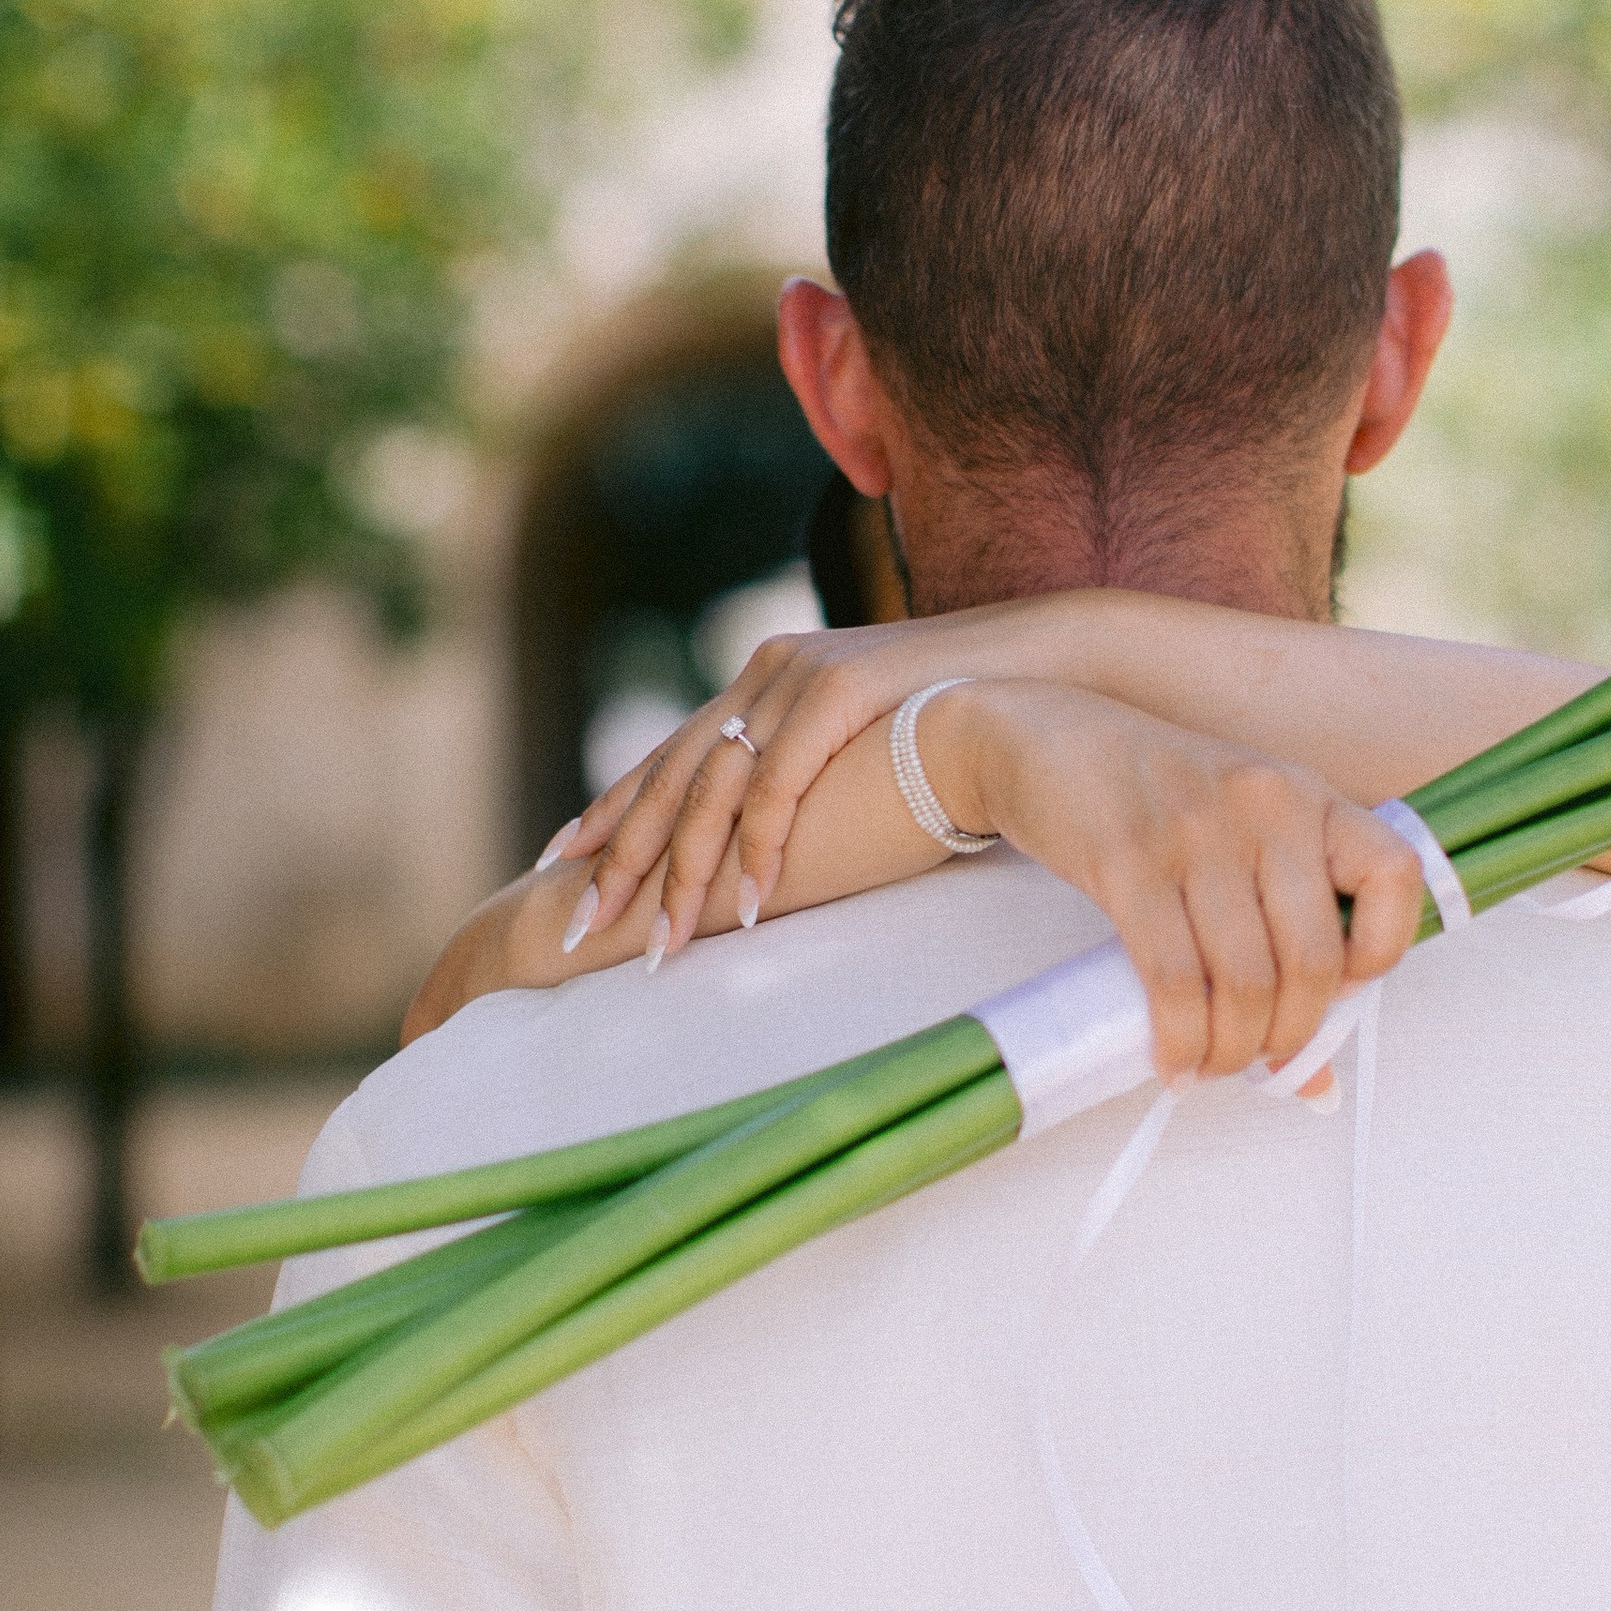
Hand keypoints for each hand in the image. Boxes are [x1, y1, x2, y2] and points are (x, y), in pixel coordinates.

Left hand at [540, 598, 1102, 963]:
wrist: (1052, 664)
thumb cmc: (972, 717)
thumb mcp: (874, 746)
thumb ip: (823, 776)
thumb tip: (792, 842)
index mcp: (770, 681)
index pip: (672, 753)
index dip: (612, 806)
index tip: (558, 858)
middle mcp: (770, 672)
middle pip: (671, 774)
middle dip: (621, 857)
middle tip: (577, 927)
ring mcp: (803, 676)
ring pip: (712, 787)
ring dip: (683, 874)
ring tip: (660, 946)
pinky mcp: (843, 689)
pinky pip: (779, 784)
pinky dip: (757, 849)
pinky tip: (743, 906)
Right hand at [926, 681, 1426, 1081]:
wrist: (1042, 740)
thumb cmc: (1150, 799)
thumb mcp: (1233, 836)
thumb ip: (1279, 933)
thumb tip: (1316, 1082)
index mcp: (1307, 798)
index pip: (1394, 876)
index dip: (1381, 951)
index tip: (1341, 990)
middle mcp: (1265, 807)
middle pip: (1313, 959)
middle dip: (1293, 1037)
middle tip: (1263, 1062)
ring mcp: (1197, 831)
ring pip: (1244, 981)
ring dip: (1231, 1051)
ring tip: (1211, 1067)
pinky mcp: (1127, 859)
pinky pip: (1172, 979)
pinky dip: (1179, 1041)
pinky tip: (1173, 1059)